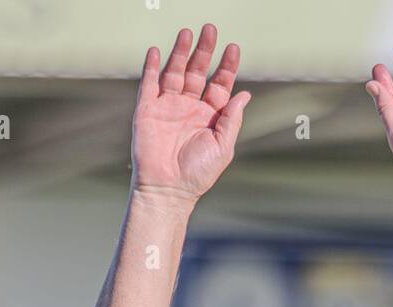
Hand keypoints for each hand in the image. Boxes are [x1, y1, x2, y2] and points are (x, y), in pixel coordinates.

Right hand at [131, 24, 250, 203]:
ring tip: (187, 33)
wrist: (168, 190)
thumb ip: (232, 120)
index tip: (233, 48)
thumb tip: (244, 95)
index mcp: (208, 117)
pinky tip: (157, 51)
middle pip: (197, 72)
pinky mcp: (147, 111)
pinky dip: (152, 67)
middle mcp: (188, 108)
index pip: (219, 85)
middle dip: (204, 51)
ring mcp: (167, 108)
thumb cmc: (197, 174)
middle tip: (210, 30)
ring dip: (181, 52)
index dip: (226, 66)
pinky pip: (149, 84)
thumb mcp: (222, 147)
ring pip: (175, 72)